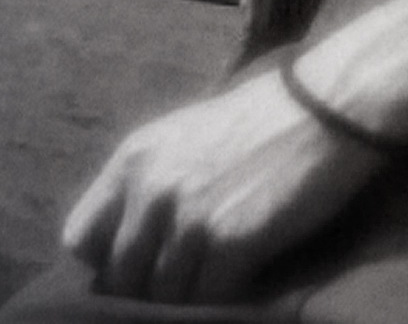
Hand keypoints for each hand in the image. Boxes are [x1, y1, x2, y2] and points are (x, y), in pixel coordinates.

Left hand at [63, 64, 384, 302]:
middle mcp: (150, 190)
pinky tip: (245, 280)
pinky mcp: (230, 243)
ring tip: (217, 279)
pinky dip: (224, 299)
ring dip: (190, 296)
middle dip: (150, 287)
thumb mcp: (185, 137)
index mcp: (133, 159)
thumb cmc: (261, 119)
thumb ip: (149, 183)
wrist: (327, 105)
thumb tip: (130, 242)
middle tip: (186, 278)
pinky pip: (208, 301)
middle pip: (122, 279)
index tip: (137, 263)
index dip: (106, 259)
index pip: (80, 238)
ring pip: (164, 297)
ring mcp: (188, 219)